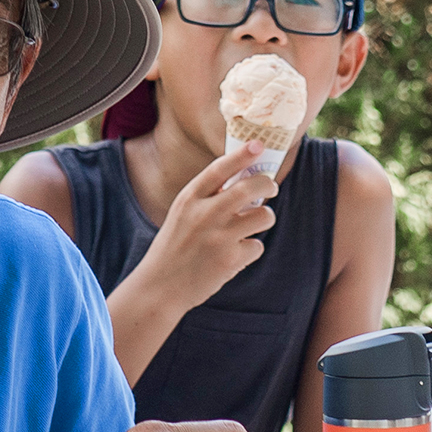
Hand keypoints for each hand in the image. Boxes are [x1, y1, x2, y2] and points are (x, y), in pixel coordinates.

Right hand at [136, 139, 277, 308]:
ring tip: (249, 228)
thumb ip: (208, 199)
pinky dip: (248, 251)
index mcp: (189, 199)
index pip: (220, 168)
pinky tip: (231, 257)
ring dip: (263, 219)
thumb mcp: (182, 215)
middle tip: (270, 188)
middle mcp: (204, 213)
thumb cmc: (175, 247)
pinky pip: (257, 246)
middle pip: (251, 187)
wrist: (160, 286)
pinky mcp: (230, 259)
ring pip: (264, 215)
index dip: (242, 154)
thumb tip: (247, 183)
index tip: (258, 144)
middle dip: (268, 184)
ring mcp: (219, 236)